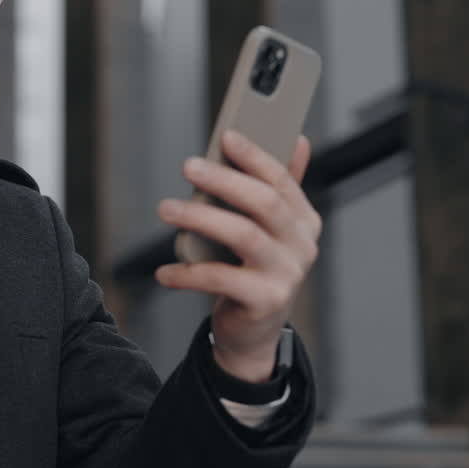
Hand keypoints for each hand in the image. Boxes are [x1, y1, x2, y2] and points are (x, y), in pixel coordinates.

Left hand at [154, 131, 321, 381]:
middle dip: (225, 180)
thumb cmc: (255, 270)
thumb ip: (281, 188)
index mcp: (304, 221)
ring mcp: (286, 275)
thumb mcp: (271, 230)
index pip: (282, 180)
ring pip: (243, 235)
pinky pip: (221, 279)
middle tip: (188, 165)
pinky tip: (164, 271)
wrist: (253, 332)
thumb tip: (297, 139)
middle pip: (265, 203)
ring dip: (200, 218)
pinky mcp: (265, 302)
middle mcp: (302, 246)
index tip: (226, 136)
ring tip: (166, 208)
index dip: (255, 156)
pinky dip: (188, 273)